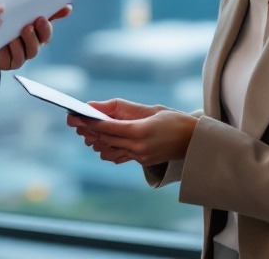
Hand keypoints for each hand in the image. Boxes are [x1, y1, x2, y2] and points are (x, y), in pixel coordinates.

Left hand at [0, 5, 71, 72]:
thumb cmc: (12, 25)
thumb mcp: (26, 16)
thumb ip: (47, 12)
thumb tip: (68, 7)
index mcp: (37, 38)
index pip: (46, 35)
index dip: (45, 29)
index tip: (41, 18)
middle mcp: (28, 50)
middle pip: (34, 48)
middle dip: (31, 38)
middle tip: (26, 28)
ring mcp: (16, 59)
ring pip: (19, 56)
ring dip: (15, 47)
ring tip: (10, 38)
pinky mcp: (2, 64)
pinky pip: (2, 62)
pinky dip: (0, 55)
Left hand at [66, 98, 196, 166]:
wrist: (194, 141)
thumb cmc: (173, 119)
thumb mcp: (149, 109)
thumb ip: (119, 108)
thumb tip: (94, 106)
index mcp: (140, 132)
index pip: (106, 128)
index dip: (88, 122)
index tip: (74, 115)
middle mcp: (138, 148)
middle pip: (104, 139)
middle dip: (87, 130)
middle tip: (73, 121)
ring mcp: (139, 157)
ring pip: (107, 150)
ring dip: (95, 140)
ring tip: (85, 129)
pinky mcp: (141, 162)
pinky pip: (117, 156)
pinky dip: (107, 148)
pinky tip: (102, 139)